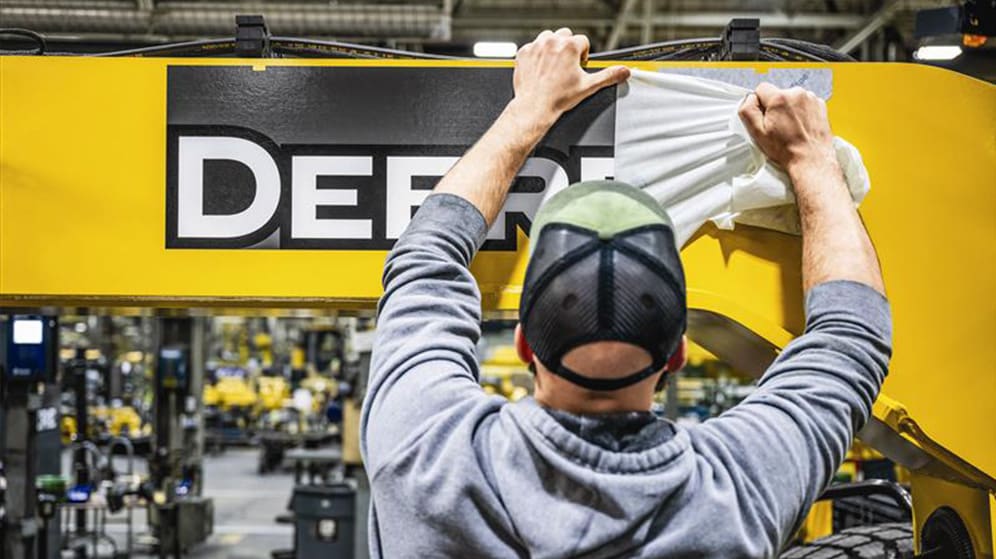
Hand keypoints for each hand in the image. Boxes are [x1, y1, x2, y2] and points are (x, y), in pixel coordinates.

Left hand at [512, 28, 629, 120]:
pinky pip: (533, 47)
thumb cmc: (558, 98)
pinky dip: (537, 55)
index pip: (582, 41)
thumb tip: (623, 72)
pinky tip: (541, 69)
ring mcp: (536, 47)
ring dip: (553, 48)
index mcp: (569, 47)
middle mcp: (551, 42)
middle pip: (566, 35)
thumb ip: (608, 76)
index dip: (583, 55)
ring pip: (548, 38)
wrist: (534, 107)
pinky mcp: (524, 53)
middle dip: (568, 48)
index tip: (579, 66)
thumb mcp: (588, 86)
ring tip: (554, 66)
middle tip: (567, 67)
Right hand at [738, 83, 836, 174]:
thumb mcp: (757, 133)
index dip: (759, 104)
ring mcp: (811, 99)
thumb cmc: (787, 149)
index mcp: (779, 98)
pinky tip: (800, 126)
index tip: (765, 117)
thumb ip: (747, 110)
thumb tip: (749, 99)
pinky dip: (801, 112)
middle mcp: (797, 94)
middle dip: (775, 107)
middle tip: (778, 126)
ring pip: (791, 98)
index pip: (761, 88)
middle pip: (777, 93)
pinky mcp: (820, 104)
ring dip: (789, 109)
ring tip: (790, 128)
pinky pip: (804, 103)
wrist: (811, 159)